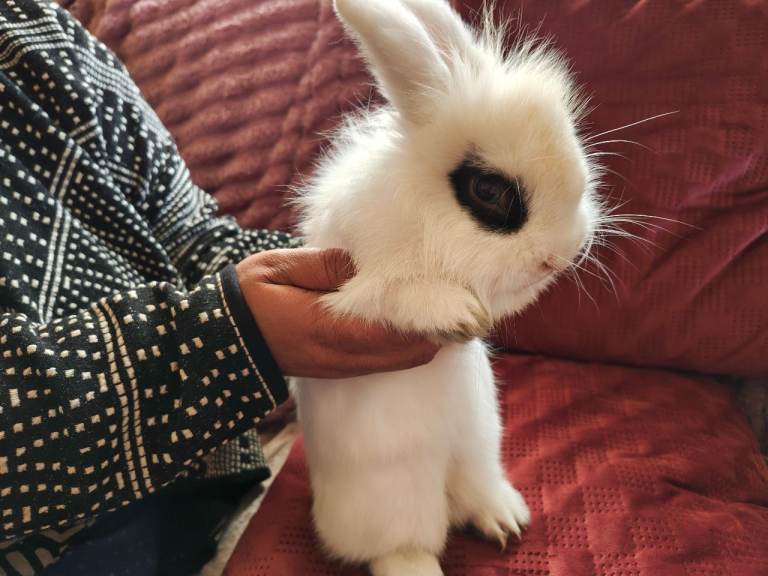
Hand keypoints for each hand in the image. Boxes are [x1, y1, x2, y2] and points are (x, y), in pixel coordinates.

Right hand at [235, 248, 439, 377]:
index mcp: (327, 327)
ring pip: (402, 361)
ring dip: (423, 338)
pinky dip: (405, 346)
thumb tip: (364, 261)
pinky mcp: (340, 369)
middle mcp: (342, 355)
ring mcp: (342, 366)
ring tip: (439, 305)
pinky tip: (410, 320)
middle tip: (455, 296)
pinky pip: (385, 363)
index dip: (429, 316)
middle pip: (409, 352)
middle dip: (436, 328)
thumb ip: (324, 264)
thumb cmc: (249, 296)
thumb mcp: (280, 267)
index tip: (454, 294)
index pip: (394, 329)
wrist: (221, 341)